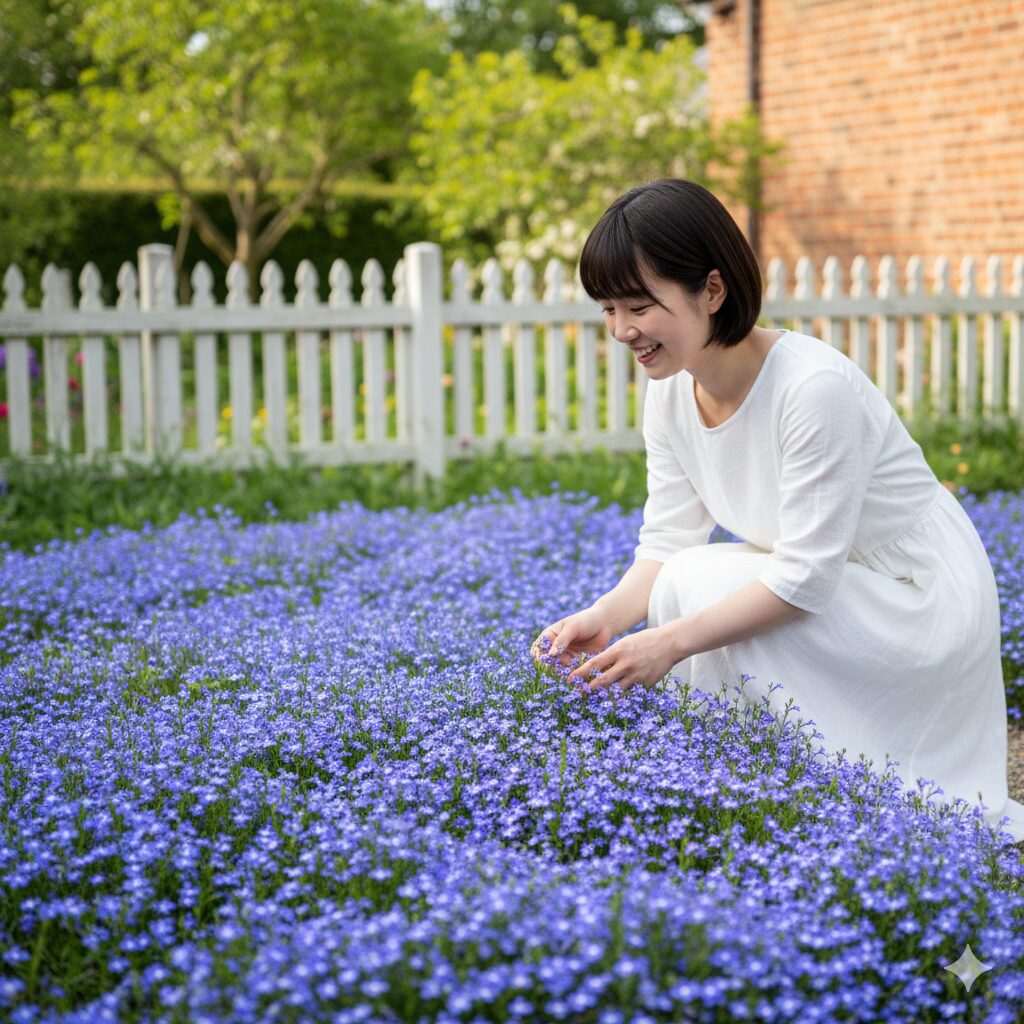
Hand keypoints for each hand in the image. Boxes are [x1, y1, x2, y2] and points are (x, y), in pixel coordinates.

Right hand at [531, 608, 613, 670]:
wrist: (605, 624)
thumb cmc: (586, 620)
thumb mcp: (572, 627)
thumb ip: (562, 640)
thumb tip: (550, 654)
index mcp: (550, 636)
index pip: (538, 649)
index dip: (539, 657)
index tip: (548, 661)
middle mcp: (555, 648)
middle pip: (549, 662)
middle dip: (554, 667)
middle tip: (564, 669)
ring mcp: (565, 657)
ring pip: (560, 669)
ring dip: (564, 673)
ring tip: (573, 674)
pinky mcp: (576, 664)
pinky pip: (572, 672)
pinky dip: (574, 675)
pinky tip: (579, 677)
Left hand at [567, 624, 682, 693]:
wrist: (669, 643)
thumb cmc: (644, 641)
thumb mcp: (625, 643)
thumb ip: (611, 656)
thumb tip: (595, 668)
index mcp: (618, 651)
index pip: (594, 664)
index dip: (580, 673)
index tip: (568, 680)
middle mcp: (625, 664)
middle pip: (602, 681)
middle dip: (588, 690)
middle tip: (577, 696)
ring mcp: (636, 675)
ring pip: (615, 691)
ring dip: (603, 698)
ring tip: (593, 702)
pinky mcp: (645, 684)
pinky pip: (630, 694)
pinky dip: (621, 699)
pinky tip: (615, 703)